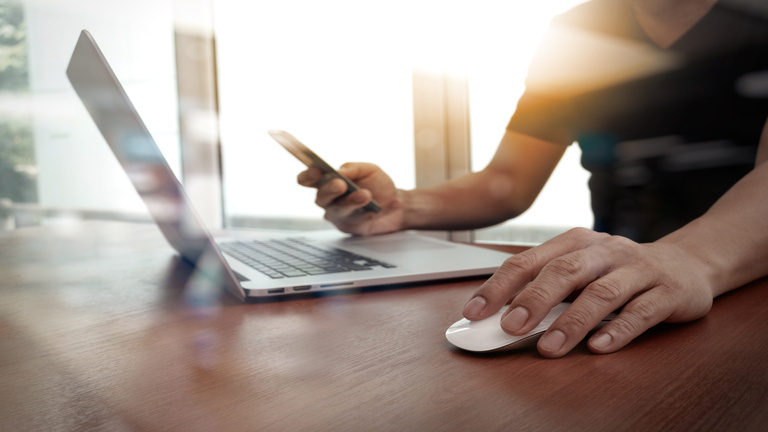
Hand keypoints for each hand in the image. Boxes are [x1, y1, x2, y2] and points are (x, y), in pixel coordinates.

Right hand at [297, 162, 404, 235]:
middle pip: (321, 198)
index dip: (308, 176)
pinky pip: (362, 220)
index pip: (307, 180)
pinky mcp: (353, 228)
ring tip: (366, 195)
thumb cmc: (377, 184)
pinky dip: (380, 211)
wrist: (397, 202)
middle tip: (341, 184)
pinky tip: (394, 204)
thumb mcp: (368, 169)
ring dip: (352, 202)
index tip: (317, 171)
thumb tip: (339, 171)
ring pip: (339, 211)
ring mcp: (339, 215)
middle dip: (330, 190)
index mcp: (328, 181)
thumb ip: (352, 168)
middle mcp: (329, 200)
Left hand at [462, 227, 715, 357]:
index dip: (499, 287)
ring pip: (602, 293)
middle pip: (564, 272)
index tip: (474, 312)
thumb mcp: (582, 271)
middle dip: (533, 300)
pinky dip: (618, 330)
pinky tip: (599, 347)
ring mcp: (638, 269)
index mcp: (575, 243)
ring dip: (573, 322)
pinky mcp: (667, 292)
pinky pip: (641, 312)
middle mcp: (605, 251)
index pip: (529, 261)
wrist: (687, 263)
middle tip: (509, 327)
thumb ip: (547, 289)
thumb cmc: (618, 271)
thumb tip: (502, 319)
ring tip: (550, 347)